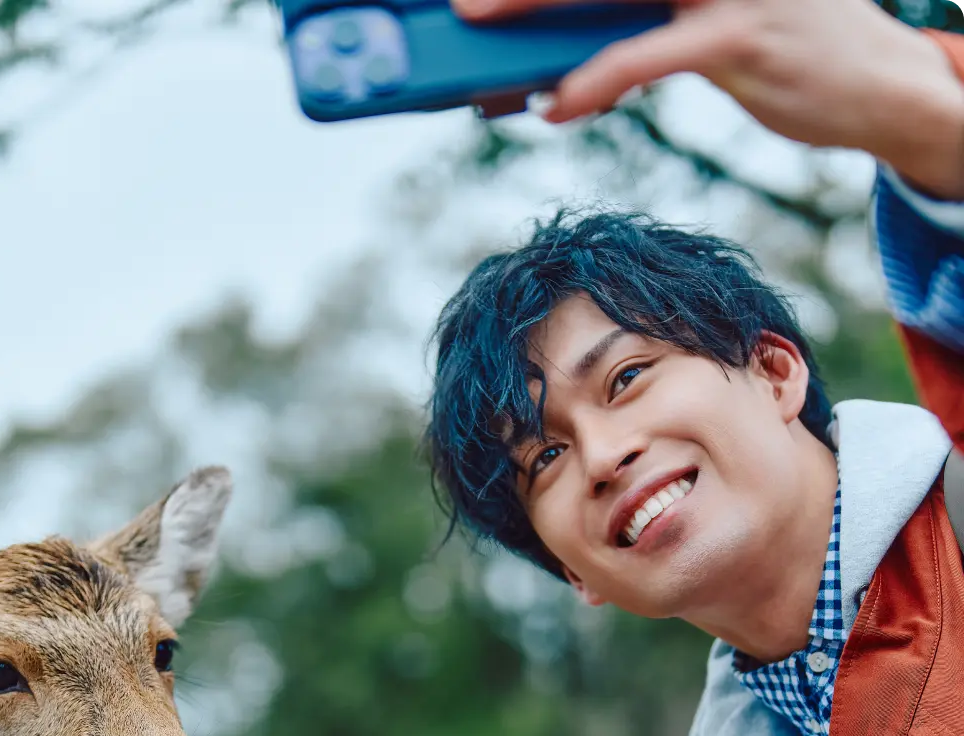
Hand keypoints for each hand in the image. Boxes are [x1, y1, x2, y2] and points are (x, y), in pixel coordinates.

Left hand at [450, 0, 963, 199]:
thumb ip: (641, 21)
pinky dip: (597, 79)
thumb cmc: (781, 49)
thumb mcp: (705, 20)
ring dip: (534, 6)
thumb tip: (556, 59)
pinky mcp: (742, 35)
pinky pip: (649, 55)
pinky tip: (558, 105)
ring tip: (478, 30)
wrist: (877, 84)